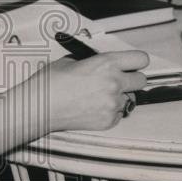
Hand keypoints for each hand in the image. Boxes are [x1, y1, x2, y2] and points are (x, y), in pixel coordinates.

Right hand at [11, 50, 149, 134]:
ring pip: (130, 99)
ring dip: (119, 97)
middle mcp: (114, 83)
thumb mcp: (72, 60)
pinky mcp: (108, 121)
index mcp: (106, 64)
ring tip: (99, 96)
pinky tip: (93, 107)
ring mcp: (112, 104)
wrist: (39, 107)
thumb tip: (103, 64)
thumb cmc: (51, 82)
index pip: (141, 59)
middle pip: (142, 81)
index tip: (131, 64)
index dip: (136, 61)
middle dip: (132, 80)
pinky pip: (119, 114)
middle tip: (119, 80)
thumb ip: (94, 61)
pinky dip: (110, 111)